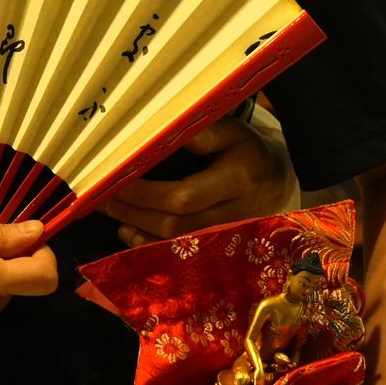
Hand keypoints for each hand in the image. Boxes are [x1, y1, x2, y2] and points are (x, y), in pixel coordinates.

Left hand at [100, 115, 295, 244]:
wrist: (283, 183)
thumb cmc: (250, 151)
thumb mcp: (235, 132)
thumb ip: (204, 133)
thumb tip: (165, 134)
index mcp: (238, 180)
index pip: (184, 195)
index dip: (145, 192)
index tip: (117, 178)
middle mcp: (233, 214)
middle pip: (174, 222)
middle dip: (133, 211)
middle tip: (102, 196)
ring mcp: (227, 236)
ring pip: (175, 241)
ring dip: (137, 227)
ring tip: (109, 210)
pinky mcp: (220, 247)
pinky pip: (181, 252)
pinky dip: (150, 243)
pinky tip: (128, 231)